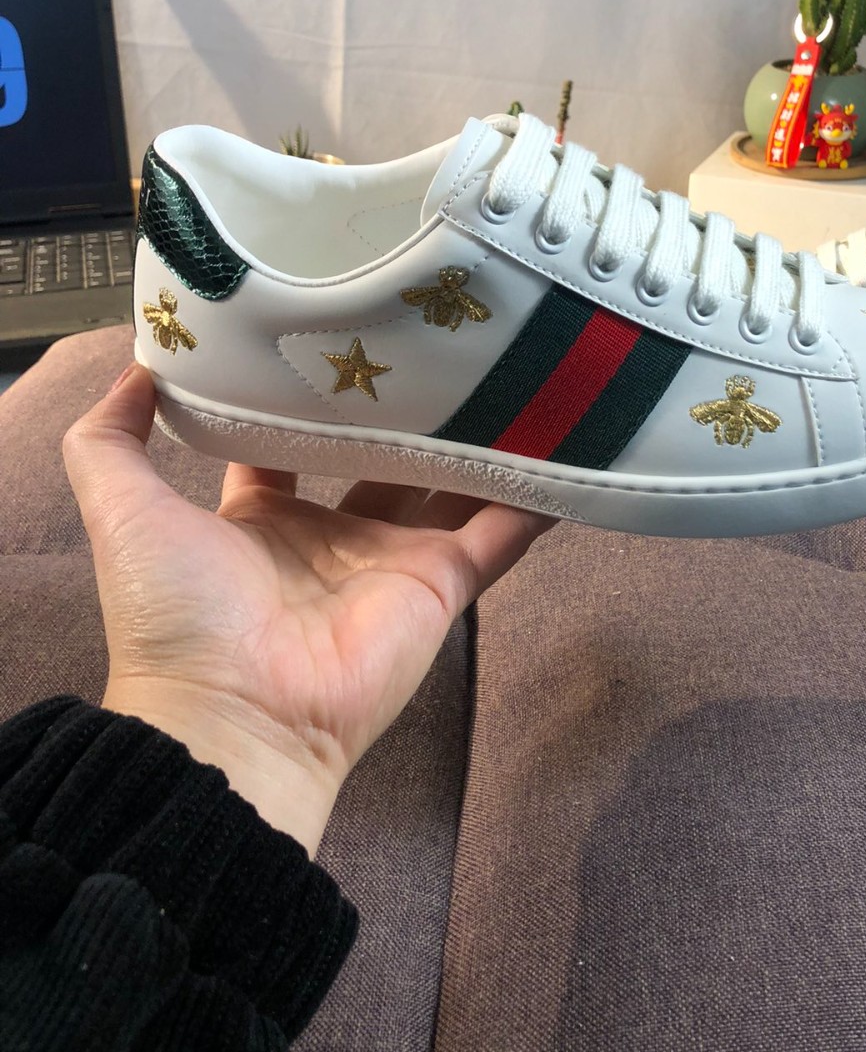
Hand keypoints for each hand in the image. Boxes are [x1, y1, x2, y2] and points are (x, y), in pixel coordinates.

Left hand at [63, 364, 553, 853]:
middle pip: (383, 457)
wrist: (233, 717)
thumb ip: (110, 440)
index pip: (296, 443)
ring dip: (481, 440)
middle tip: (440, 337)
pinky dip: (536, 498)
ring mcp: (393, 562)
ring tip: (517, 370)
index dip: (314, 395)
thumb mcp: (121, 511)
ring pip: (451, 487)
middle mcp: (333, 536)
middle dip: (409, 408)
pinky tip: (569, 445)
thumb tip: (137, 368)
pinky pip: (502, 535)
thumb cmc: (175, 617)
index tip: (343, 334)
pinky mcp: (443, 586)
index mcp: (262, 520)